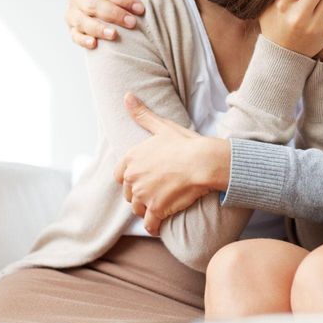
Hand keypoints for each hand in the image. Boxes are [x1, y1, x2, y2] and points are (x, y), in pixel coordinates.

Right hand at [65, 0, 149, 48]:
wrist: (103, 3)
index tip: (140, 8)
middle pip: (92, 5)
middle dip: (113, 14)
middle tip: (132, 22)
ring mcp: (73, 14)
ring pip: (82, 21)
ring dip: (98, 28)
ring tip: (114, 35)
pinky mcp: (73, 30)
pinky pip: (75, 36)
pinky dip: (83, 40)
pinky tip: (95, 44)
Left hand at [114, 93, 230, 234]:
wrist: (203, 162)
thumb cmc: (185, 143)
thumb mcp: (162, 126)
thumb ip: (142, 114)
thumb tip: (126, 95)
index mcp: (131, 158)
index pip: (120, 176)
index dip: (131, 179)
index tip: (141, 180)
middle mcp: (133, 178)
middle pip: (130, 194)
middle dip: (140, 195)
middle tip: (155, 193)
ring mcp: (144, 195)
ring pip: (138, 209)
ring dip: (146, 210)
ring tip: (159, 207)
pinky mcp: (156, 209)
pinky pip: (150, 224)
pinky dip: (153, 226)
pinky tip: (159, 226)